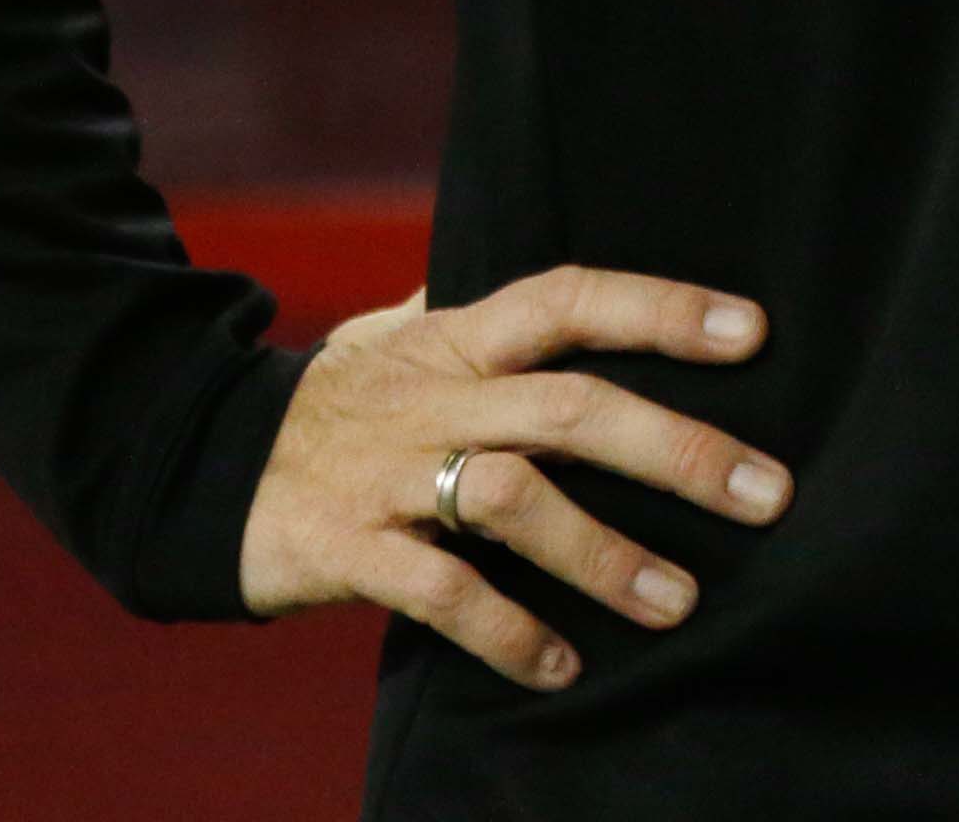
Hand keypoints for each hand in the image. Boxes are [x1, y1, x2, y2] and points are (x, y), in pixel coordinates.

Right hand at [238, 262, 791, 690]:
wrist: (192, 463)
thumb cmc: (325, 401)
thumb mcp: (392, 335)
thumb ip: (473, 312)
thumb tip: (557, 290)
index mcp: (455, 337)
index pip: (569, 298)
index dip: (660, 307)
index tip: (753, 334)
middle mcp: (433, 393)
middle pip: (569, 405)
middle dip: (674, 449)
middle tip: (766, 493)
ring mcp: (389, 471)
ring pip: (513, 498)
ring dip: (603, 554)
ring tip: (680, 602)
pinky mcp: (347, 547)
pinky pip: (440, 592)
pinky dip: (506, 633)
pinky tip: (562, 667)